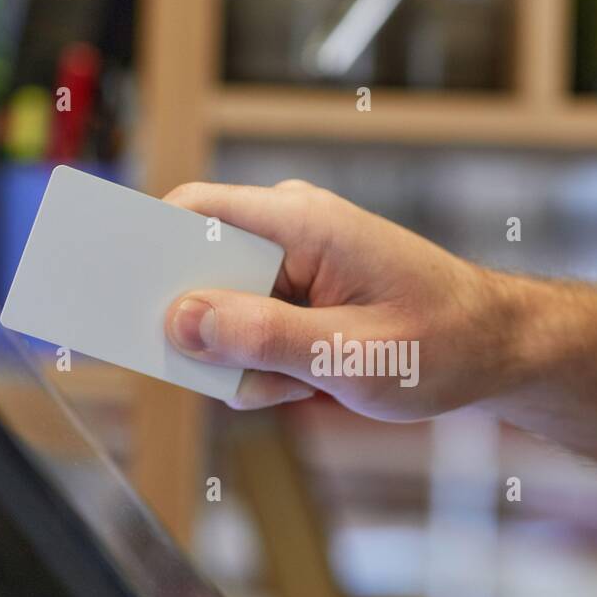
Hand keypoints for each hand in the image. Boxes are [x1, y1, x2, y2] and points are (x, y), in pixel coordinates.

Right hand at [163, 180, 517, 418]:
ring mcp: (294, 262)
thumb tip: (177, 321)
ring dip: (250, 360)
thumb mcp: (350, 355)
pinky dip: (272, 367)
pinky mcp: (300, 294)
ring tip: (308, 383)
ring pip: (223, 312)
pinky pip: (252, 330)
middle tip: (243, 373)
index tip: (100, 286)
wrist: (497, 349)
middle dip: (207, 332)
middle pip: (198, 267)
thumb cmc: (441, 342)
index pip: (193, 212)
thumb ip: (262, 339)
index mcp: (301, 221)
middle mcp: (290, 229)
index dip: (140, 247)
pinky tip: (315, 382)